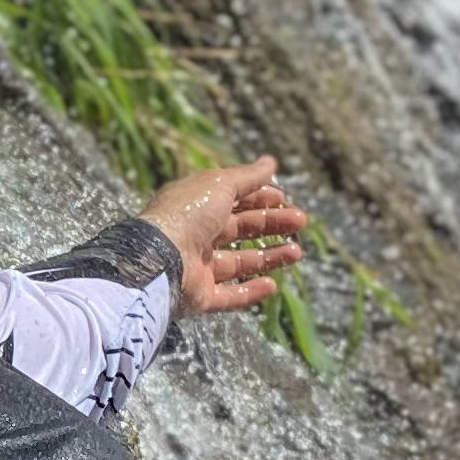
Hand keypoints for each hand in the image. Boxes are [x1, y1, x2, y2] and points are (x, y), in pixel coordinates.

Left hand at [141, 156, 309, 318]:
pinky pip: (229, 296)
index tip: (283, 198)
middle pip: (239, 229)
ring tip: (297, 252)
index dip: (257, 197)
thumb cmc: (187, 214)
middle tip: (300, 221)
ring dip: (270, 256)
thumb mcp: (219, 185)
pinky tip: (273, 285)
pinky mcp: (198, 297)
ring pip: (239, 262)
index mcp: (194, 205)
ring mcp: (196, 267)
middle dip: (271, 224)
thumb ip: (247, 177)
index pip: (230, 200)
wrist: (159, 260)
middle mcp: (194, 235)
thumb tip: (270, 162)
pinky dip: (251, 292)